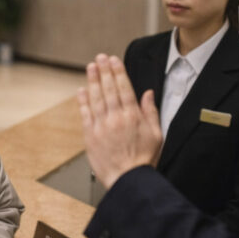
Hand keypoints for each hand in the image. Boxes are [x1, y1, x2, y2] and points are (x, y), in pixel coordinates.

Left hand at [77, 54, 162, 188]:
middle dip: (104, 71)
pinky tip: (81, 90)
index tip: (114, 60)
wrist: (128, 180)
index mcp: (133, 117)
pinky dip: (83, 101)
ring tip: (91, 67)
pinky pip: (86, 114)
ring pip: (96, 98)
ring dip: (93, 81)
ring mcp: (102, 126)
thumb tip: (148, 94)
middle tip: (100, 57)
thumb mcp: (157, 135)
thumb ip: (151, 113)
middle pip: (109, 89)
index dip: (118, 72)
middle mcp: (116, 118)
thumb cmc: (143, 160)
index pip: (124, 88)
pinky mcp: (91, 136)